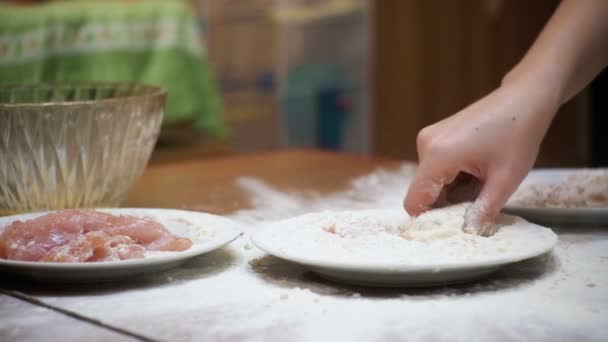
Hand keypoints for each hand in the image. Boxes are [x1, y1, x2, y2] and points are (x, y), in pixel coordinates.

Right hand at [403, 81, 559, 235]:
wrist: (523, 99)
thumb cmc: (518, 134)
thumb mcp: (505, 179)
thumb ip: (483, 210)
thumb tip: (469, 233)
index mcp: (438, 156)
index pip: (414, 201)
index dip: (427, 220)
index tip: (450, 228)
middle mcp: (425, 145)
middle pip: (423, 191)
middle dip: (446, 205)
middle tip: (478, 204)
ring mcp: (428, 138)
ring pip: (431, 181)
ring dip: (452, 190)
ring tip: (483, 182)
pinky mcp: (435, 136)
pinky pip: (435, 167)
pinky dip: (452, 177)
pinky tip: (476, 171)